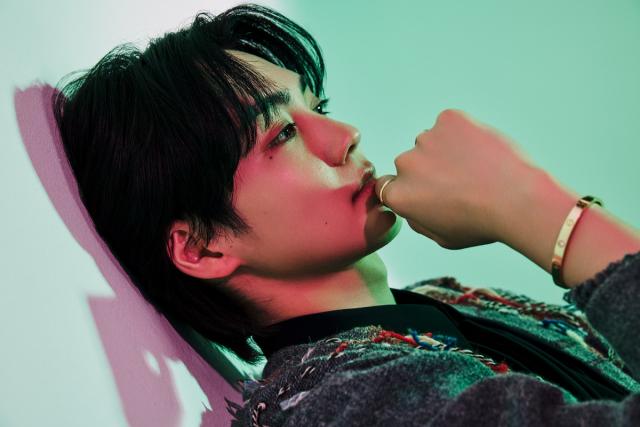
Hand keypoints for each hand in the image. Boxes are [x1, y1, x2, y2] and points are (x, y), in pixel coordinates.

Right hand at [375, 109, 540, 249]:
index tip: (428, 192)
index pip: (388, 185)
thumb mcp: (442, 237)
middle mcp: (405, 164)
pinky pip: (449, 124)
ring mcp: (427, 138)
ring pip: (430, 142)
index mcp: (399, 195)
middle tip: (459, 182)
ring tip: (475, 168)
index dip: (409, 189)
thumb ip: (417, 220)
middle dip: (427, 170)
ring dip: (444, 151)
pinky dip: (461, 132)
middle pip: (410, 162)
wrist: (518, 200)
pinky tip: (480, 151)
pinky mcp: (449, 119)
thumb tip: (410, 207)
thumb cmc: (483, 224)